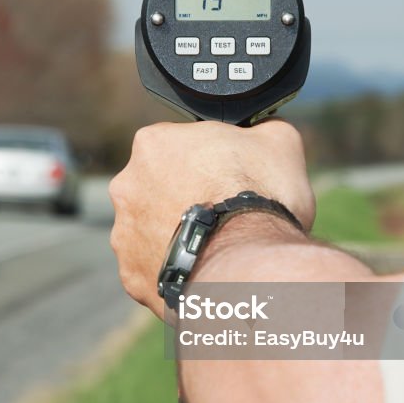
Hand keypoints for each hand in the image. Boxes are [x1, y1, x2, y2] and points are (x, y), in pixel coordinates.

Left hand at [108, 119, 314, 315]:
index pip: (176, 142)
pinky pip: (153, 268)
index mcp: (154, 143)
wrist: (247, 266)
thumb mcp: (280, 142)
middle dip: (185, 195)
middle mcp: (127, 186)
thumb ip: (263, 128)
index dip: (205, 158)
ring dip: (176, 234)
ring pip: (152, 230)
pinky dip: (174, 269)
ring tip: (215, 246)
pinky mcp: (131, 274)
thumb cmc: (259, 198)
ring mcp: (124, 234)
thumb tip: (264, 127)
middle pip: (158, 186)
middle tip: (221, 210)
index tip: (226, 174)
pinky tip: (203, 270)